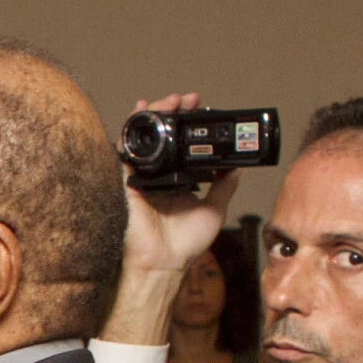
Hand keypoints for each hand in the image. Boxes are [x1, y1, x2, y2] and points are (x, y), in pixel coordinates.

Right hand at [96, 93, 243, 346]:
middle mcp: (156, 177)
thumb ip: (224, 187)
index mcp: (174, 182)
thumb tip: (236, 167)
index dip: (187, 126)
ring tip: (169, 100)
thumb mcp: (214, 210)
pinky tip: (141, 112)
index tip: (200, 110)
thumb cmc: (184, 245)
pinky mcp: (126, 182)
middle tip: (187, 100)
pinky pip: (126, 150)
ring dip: (155, 115)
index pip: (178, 146)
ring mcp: (139, 178)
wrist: (164, 262)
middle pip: (160, 137)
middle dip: (172, 113)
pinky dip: (132, 131)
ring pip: (144, 138)